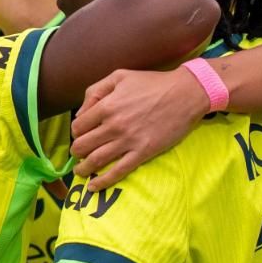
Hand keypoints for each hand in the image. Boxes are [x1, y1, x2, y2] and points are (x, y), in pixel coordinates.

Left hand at [69, 68, 209, 191]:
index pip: (78, 126)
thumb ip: (95, 91)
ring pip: (96, 160)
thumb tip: (80, 113)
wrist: (185, 94)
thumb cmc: (152, 83)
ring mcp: (128, 140)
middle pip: (83, 146)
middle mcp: (114, 125)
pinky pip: (119, 171)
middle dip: (77, 152)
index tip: (80, 135)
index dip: (76, 133)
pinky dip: (103, 181)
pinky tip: (95, 186)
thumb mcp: (119, 76)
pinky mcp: (143, 152)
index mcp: (106, 106)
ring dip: (83, 169)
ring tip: (80, 172)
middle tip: (79, 154)